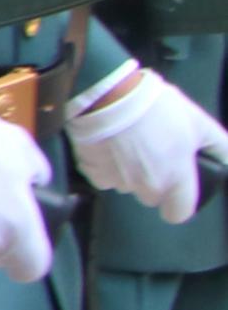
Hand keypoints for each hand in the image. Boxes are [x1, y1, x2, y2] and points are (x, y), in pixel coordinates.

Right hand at [68, 62, 227, 226]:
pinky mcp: (93, 172)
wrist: (111, 96)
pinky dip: (106, 166)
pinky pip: (102, 177)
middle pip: (152, 197)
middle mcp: (148, 187)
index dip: (178, 204)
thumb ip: (219, 146)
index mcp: (176, 178)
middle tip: (152, 155)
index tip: (176, 193)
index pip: (179, 213)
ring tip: (128, 145)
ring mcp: (118, 182)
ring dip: (129, 173)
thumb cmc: (158, 108)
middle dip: (154, 182)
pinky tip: (109, 147)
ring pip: (127, 186)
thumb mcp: (199, 122)